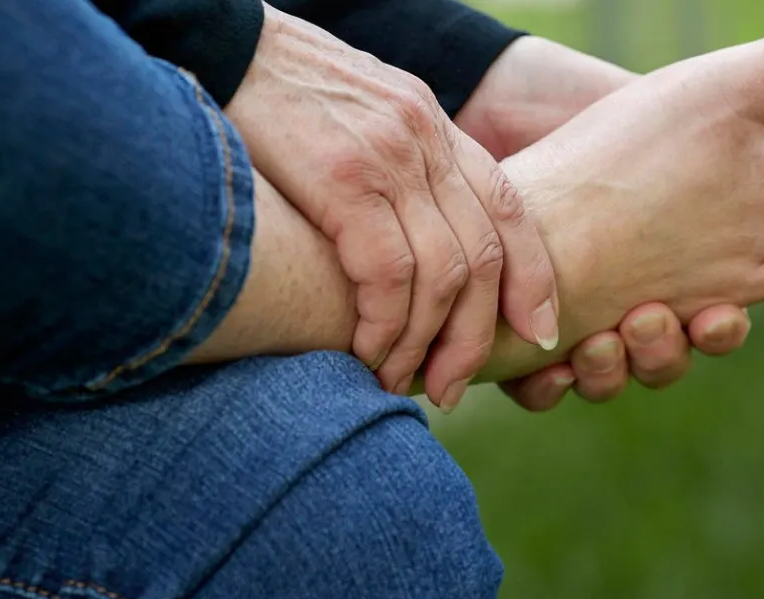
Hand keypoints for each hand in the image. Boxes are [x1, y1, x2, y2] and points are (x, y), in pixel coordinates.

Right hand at [225, 3, 559, 409]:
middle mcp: (425, 142)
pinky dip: (383, 325)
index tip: (539, 332)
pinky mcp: (342, 179)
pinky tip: (365, 351)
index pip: (510, 208)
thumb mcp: (364, 114)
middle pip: (484, 256)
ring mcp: (389, 159)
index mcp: (435, 128)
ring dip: (423, 344)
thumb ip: (400, 164)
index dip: (534, 277)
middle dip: (475, 336)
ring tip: (400, 381)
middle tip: (453, 386)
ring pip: (442, 274)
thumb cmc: (283, 94)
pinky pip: (387, 273)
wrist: (224, 46)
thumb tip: (410, 235)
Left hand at [456, 35, 751, 406]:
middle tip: (650, 320)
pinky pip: (540, 388)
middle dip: (664, 354)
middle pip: (663, 362)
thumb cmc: (608, 127)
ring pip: (608, 379)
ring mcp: (575, 319)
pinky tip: (549, 363)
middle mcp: (630, 304)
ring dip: (610, 372)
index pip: (716, 325)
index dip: (721, 330)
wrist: (516, 120)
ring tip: (599, 338)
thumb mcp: (699, 113)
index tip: (717, 313)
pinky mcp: (519, 329)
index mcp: (680, 272)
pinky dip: (548, 385)